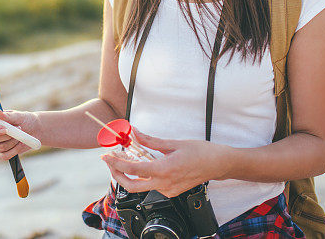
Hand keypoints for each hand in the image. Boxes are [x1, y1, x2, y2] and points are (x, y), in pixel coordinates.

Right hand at [0, 108, 39, 160]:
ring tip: (20, 135)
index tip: (4, 128)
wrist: (35, 130)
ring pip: (0, 147)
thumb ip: (6, 115)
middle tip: (19, 128)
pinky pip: (4, 156)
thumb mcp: (18, 116)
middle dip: (6, 136)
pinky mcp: (0, 154)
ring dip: (13, 142)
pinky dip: (14, 150)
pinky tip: (20, 144)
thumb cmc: (25, 119)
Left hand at [101, 127, 233, 197]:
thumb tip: (134, 132)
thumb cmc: (200, 152)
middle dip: (117, 175)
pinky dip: (143, 175)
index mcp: (164, 170)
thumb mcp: (173, 143)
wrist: (219, 164)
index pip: (133, 170)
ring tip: (126, 158)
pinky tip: (143, 163)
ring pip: (141, 186)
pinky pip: (152, 185)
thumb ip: (150, 140)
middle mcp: (164, 184)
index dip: (116, 163)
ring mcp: (168, 190)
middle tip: (110, 161)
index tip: (106, 156)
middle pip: (131, 186)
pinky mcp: (171, 192)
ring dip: (130, 174)